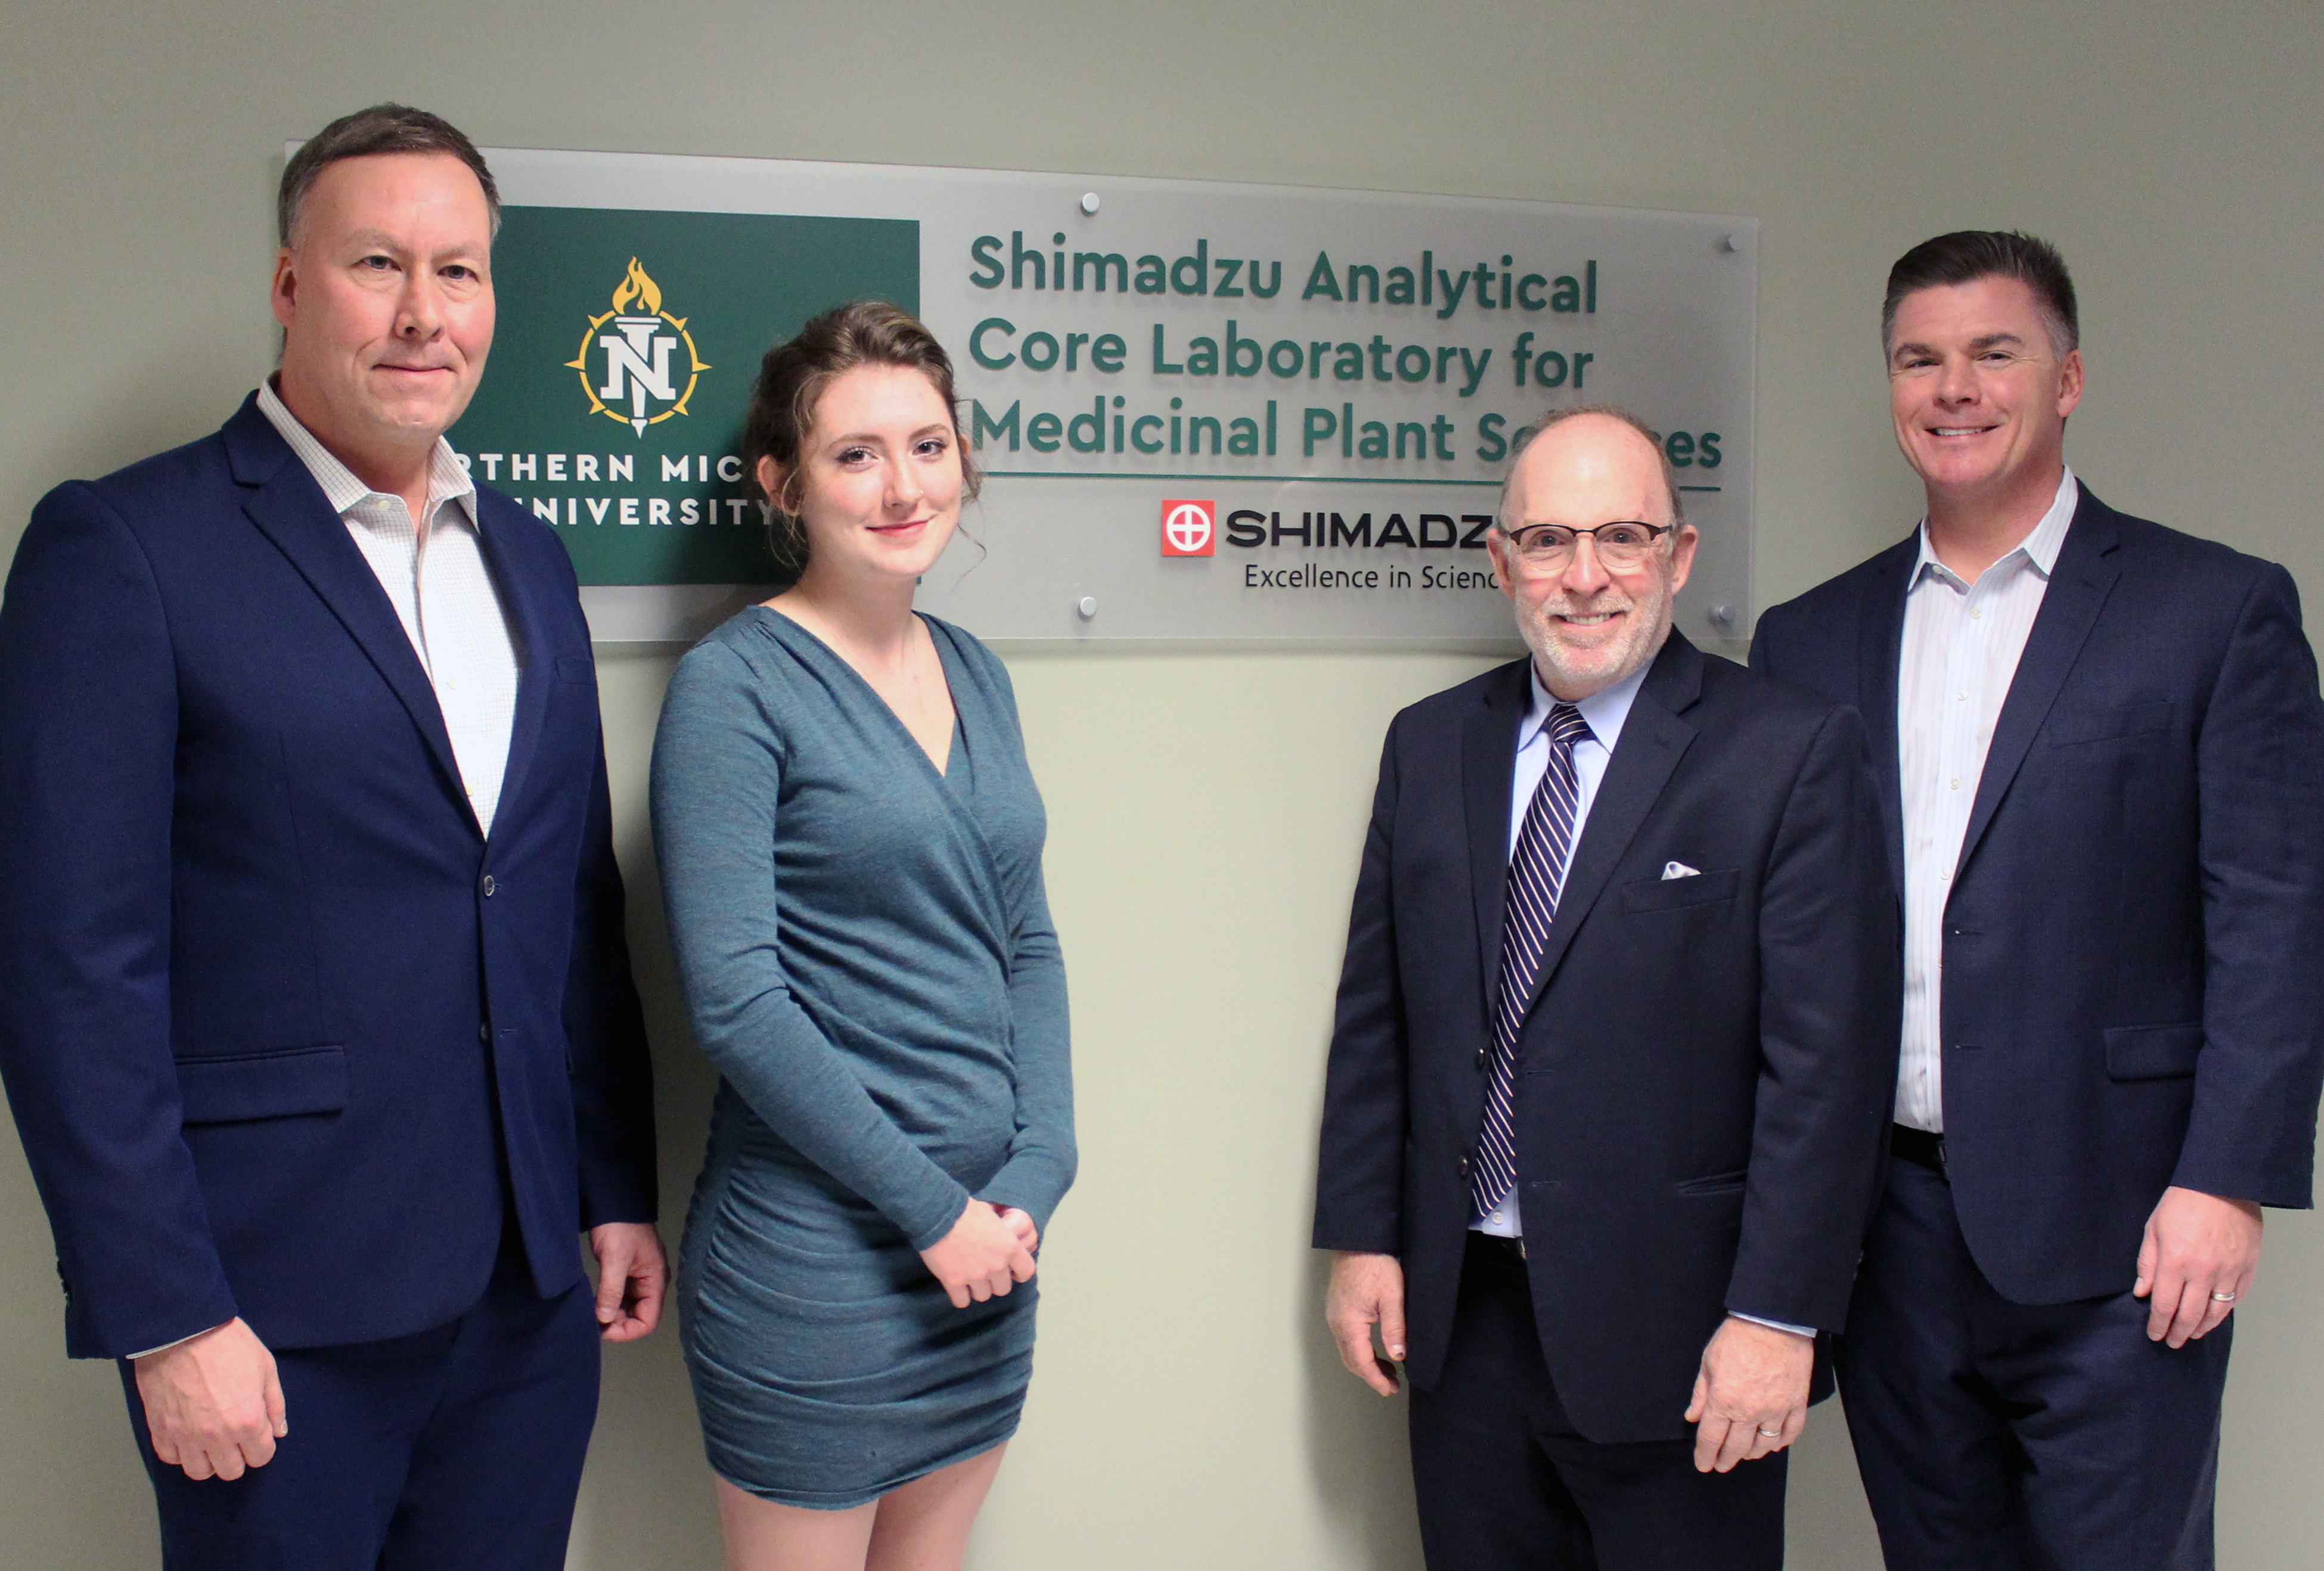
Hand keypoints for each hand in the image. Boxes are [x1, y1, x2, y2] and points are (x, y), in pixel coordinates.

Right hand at [131, 1318, 287, 1480]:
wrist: (182, 1331)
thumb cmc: (229, 1344)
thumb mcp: (265, 1367)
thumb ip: (275, 1404)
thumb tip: (278, 1431)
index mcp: (247, 1421)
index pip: (261, 1457)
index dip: (262, 1446)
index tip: (258, 1434)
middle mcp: (217, 1436)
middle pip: (231, 1471)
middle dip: (238, 1456)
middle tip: (236, 1438)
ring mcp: (185, 1436)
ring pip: (199, 1472)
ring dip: (208, 1460)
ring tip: (211, 1441)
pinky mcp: (160, 1430)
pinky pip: (171, 1458)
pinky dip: (180, 1452)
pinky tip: (187, 1435)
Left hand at [588, 1221, 667, 1341]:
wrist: (614, 1201)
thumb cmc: (619, 1229)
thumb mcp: (614, 1259)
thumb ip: (611, 1291)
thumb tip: (603, 1320)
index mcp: (655, 1280)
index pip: (648, 1320)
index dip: (627, 1331)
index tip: (603, 1329)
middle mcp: (651, 1282)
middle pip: (639, 1316)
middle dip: (618, 1324)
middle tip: (594, 1323)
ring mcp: (639, 1278)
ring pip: (629, 1308)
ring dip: (612, 1315)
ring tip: (592, 1314)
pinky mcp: (627, 1272)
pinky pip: (622, 1297)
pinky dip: (610, 1304)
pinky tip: (595, 1304)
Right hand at [919, 1202, 1035, 1308]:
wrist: (938, 1213)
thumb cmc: (966, 1209)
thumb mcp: (992, 1217)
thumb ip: (1001, 1235)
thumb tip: (1001, 1236)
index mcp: (1009, 1247)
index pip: (1026, 1271)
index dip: (1018, 1273)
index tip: (1010, 1271)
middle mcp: (996, 1265)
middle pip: (1003, 1289)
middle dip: (994, 1282)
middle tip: (983, 1272)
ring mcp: (976, 1276)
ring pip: (983, 1296)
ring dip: (976, 1289)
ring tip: (967, 1277)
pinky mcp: (954, 1282)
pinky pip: (962, 1301)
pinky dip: (959, 1296)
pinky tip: (955, 1285)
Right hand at [1325, 1251, 1405, 1396]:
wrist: (1359, 1240)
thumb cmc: (1376, 1264)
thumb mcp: (1392, 1296)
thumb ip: (1395, 1328)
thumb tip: (1398, 1356)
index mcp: (1349, 1323)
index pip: (1362, 1362)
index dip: (1376, 1379)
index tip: (1390, 1390)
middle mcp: (1336, 1322)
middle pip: (1351, 1360)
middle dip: (1371, 1376)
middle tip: (1391, 1385)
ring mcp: (1334, 1315)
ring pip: (1347, 1350)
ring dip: (1366, 1364)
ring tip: (1388, 1370)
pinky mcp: (1337, 1308)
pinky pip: (1346, 1338)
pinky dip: (1360, 1350)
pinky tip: (1375, 1349)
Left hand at [1684, 1316, 1812, 1472]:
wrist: (1773, 1322)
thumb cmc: (1738, 1337)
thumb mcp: (1708, 1362)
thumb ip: (1700, 1393)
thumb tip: (1692, 1416)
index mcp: (1724, 1401)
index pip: (1710, 1438)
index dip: (1705, 1454)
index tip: (1703, 1464)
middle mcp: (1750, 1412)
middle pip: (1736, 1447)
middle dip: (1726, 1459)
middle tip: (1721, 1465)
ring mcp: (1776, 1410)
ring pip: (1764, 1445)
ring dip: (1753, 1453)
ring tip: (1745, 1454)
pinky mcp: (1796, 1404)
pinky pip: (1791, 1432)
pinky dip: (1782, 1442)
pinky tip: (1775, 1444)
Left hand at [2135, 1185, 2261, 1346]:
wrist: (2222, 1184)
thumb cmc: (2182, 1203)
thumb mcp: (2153, 1229)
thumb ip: (2147, 1264)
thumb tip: (2142, 1293)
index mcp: (2175, 1262)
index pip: (2165, 1306)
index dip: (2158, 1325)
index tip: (2154, 1334)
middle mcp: (2203, 1272)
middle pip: (2190, 1315)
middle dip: (2179, 1333)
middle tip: (2172, 1342)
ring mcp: (2229, 1271)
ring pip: (2217, 1312)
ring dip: (2202, 1327)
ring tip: (2192, 1334)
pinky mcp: (2247, 1267)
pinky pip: (2237, 1298)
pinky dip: (2225, 1311)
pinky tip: (2215, 1315)